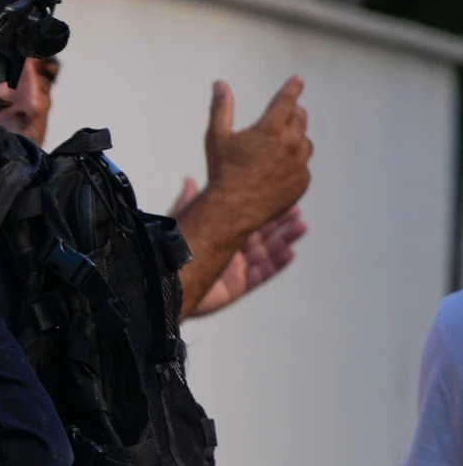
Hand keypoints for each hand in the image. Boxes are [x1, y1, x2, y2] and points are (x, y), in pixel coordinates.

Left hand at [170, 178, 306, 316]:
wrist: (163, 283)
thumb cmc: (167, 253)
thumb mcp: (178, 223)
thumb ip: (186, 202)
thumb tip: (190, 178)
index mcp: (218, 236)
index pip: (246, 220)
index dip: (263, 209)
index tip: (279, 195)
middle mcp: (229, 252)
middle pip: (261, 236)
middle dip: (280, 223)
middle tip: (296, 209)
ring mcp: (234, 270)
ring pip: (266, 254)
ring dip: (284, 240)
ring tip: (301, 226)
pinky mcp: (236, 287)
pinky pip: (261, 275)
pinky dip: (276, 264)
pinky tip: (291, 253)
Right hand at [199, 77, 312, 239]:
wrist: (231, 209)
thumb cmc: (222, 171)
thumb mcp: (216, 137)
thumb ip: (221, 107)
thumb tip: (220, 83)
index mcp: (270, 128)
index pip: (287, 100)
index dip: (293, 87)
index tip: (298, 80)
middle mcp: (290, 143)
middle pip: (300, 119)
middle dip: (292, 115)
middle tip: (282, 118)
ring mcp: (299, 164)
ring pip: (305, 143)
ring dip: (295, 140)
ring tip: (278, 148)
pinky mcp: (302, 182)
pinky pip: (303, 167)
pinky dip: (294, 165)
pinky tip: (277, 171)